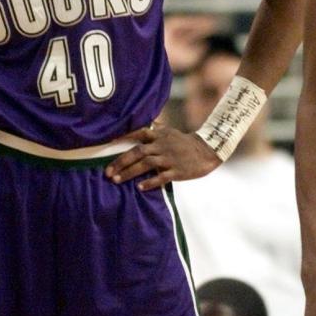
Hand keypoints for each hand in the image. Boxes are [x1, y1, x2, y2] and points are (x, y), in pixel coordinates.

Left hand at [103, 126, 220, 190]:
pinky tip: (139, 188)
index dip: (123, 137)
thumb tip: (139, 127)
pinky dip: (150, 182)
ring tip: (117, 180)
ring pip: (146, 164)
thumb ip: (154, 131)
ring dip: (130, 172)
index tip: (108, 143)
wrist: (207, 150)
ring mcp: (169, 159)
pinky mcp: (177, 171)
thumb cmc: (185, 143)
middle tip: (107, 172)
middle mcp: (162, 146)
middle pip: (138, 152)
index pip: (139, 133)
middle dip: (121, 162)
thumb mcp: (170, 132)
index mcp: (159, 136)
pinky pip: (162, 177)